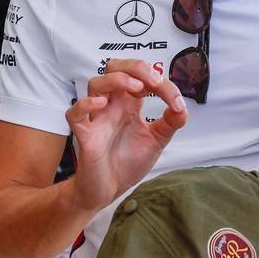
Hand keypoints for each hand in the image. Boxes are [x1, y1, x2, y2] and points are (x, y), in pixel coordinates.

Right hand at [66, 59, 186, 211]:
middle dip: (135, 67)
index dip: (162, 83)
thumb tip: (183, 107)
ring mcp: (97, 118)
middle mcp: (112, 106)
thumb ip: (170, 123)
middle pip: (114, 67)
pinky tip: (101, 105)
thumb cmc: (127, 162)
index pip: (142, 78)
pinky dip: (85, 104)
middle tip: (153, 81)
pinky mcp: (85, 135)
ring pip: (95, 83)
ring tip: (136, 89)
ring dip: (117, 79)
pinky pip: (75, 113)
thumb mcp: (156, 140)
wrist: (109, 190)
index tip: (176, 102)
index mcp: (129, 104)